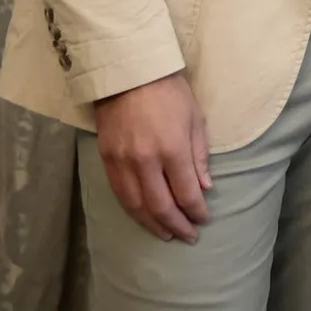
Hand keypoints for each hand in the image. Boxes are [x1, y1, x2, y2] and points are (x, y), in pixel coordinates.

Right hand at [93, 71, 212, 242]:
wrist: (128, 73)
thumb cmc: (169, 92)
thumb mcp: (195, 120)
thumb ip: (199, 157)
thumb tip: (204, 188)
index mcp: (172, 149)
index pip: (186, 194)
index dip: (196, 212)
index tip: (204, 220)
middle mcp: (145, 161)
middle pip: (161, 207)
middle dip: (177, 226)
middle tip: (188, 236)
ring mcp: (122, 162)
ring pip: (136, 206)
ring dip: (152, 224)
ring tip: (166, 235)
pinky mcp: (106, 159)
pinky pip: (119, 194)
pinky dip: (133, 210)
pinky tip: (143, 217)